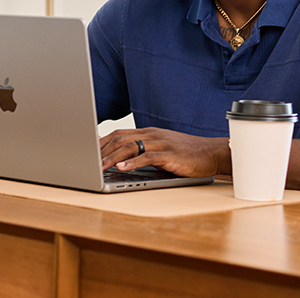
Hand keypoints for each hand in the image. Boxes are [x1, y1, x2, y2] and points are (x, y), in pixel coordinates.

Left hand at [99, 127, 230, 177]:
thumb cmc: (186, 154)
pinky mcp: (170, 154)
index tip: (87, 151)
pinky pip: (148, 156)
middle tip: (87, 161)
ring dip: (113, 157)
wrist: (212, 153)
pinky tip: (122, 168)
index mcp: (149, 132)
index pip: (119, 133)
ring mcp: (161, 143)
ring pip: (131, 146)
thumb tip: (121, 161)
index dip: (101, 142)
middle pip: (121, 138)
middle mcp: (152, 134)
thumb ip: (143, 152)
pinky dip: (133, 162)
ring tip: (100, 167)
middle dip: (102, 150)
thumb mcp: (161, 150)